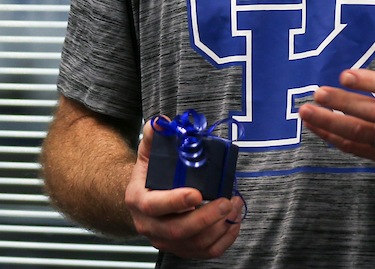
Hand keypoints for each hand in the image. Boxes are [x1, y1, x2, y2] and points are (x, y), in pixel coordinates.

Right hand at [123, 119, 242, 258]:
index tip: (197, 193)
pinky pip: (206, 252)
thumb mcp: (148, 152)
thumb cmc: (150, 175)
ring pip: (195, 244)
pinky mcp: (182, 249)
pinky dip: (224, 240)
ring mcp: (166, 241)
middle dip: (206, 217)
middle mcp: (149, 226)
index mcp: (138, 200)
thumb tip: (162, 122)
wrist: (144, 200)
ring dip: (219, 227)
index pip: (154, 205)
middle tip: (227, 201)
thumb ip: (154, 135)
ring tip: (235, 205)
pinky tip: (234, 221)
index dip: (176, 201)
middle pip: (179, 230)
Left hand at [299, 5, 374, 176]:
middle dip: (343, 104)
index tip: (346, 75)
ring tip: (307, 112)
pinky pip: (358, 149)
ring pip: (362, 134)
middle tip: (318, 93)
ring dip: (332, 124)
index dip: (369, 83)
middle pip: (374, 113)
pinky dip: (335, 139)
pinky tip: (316, 127)